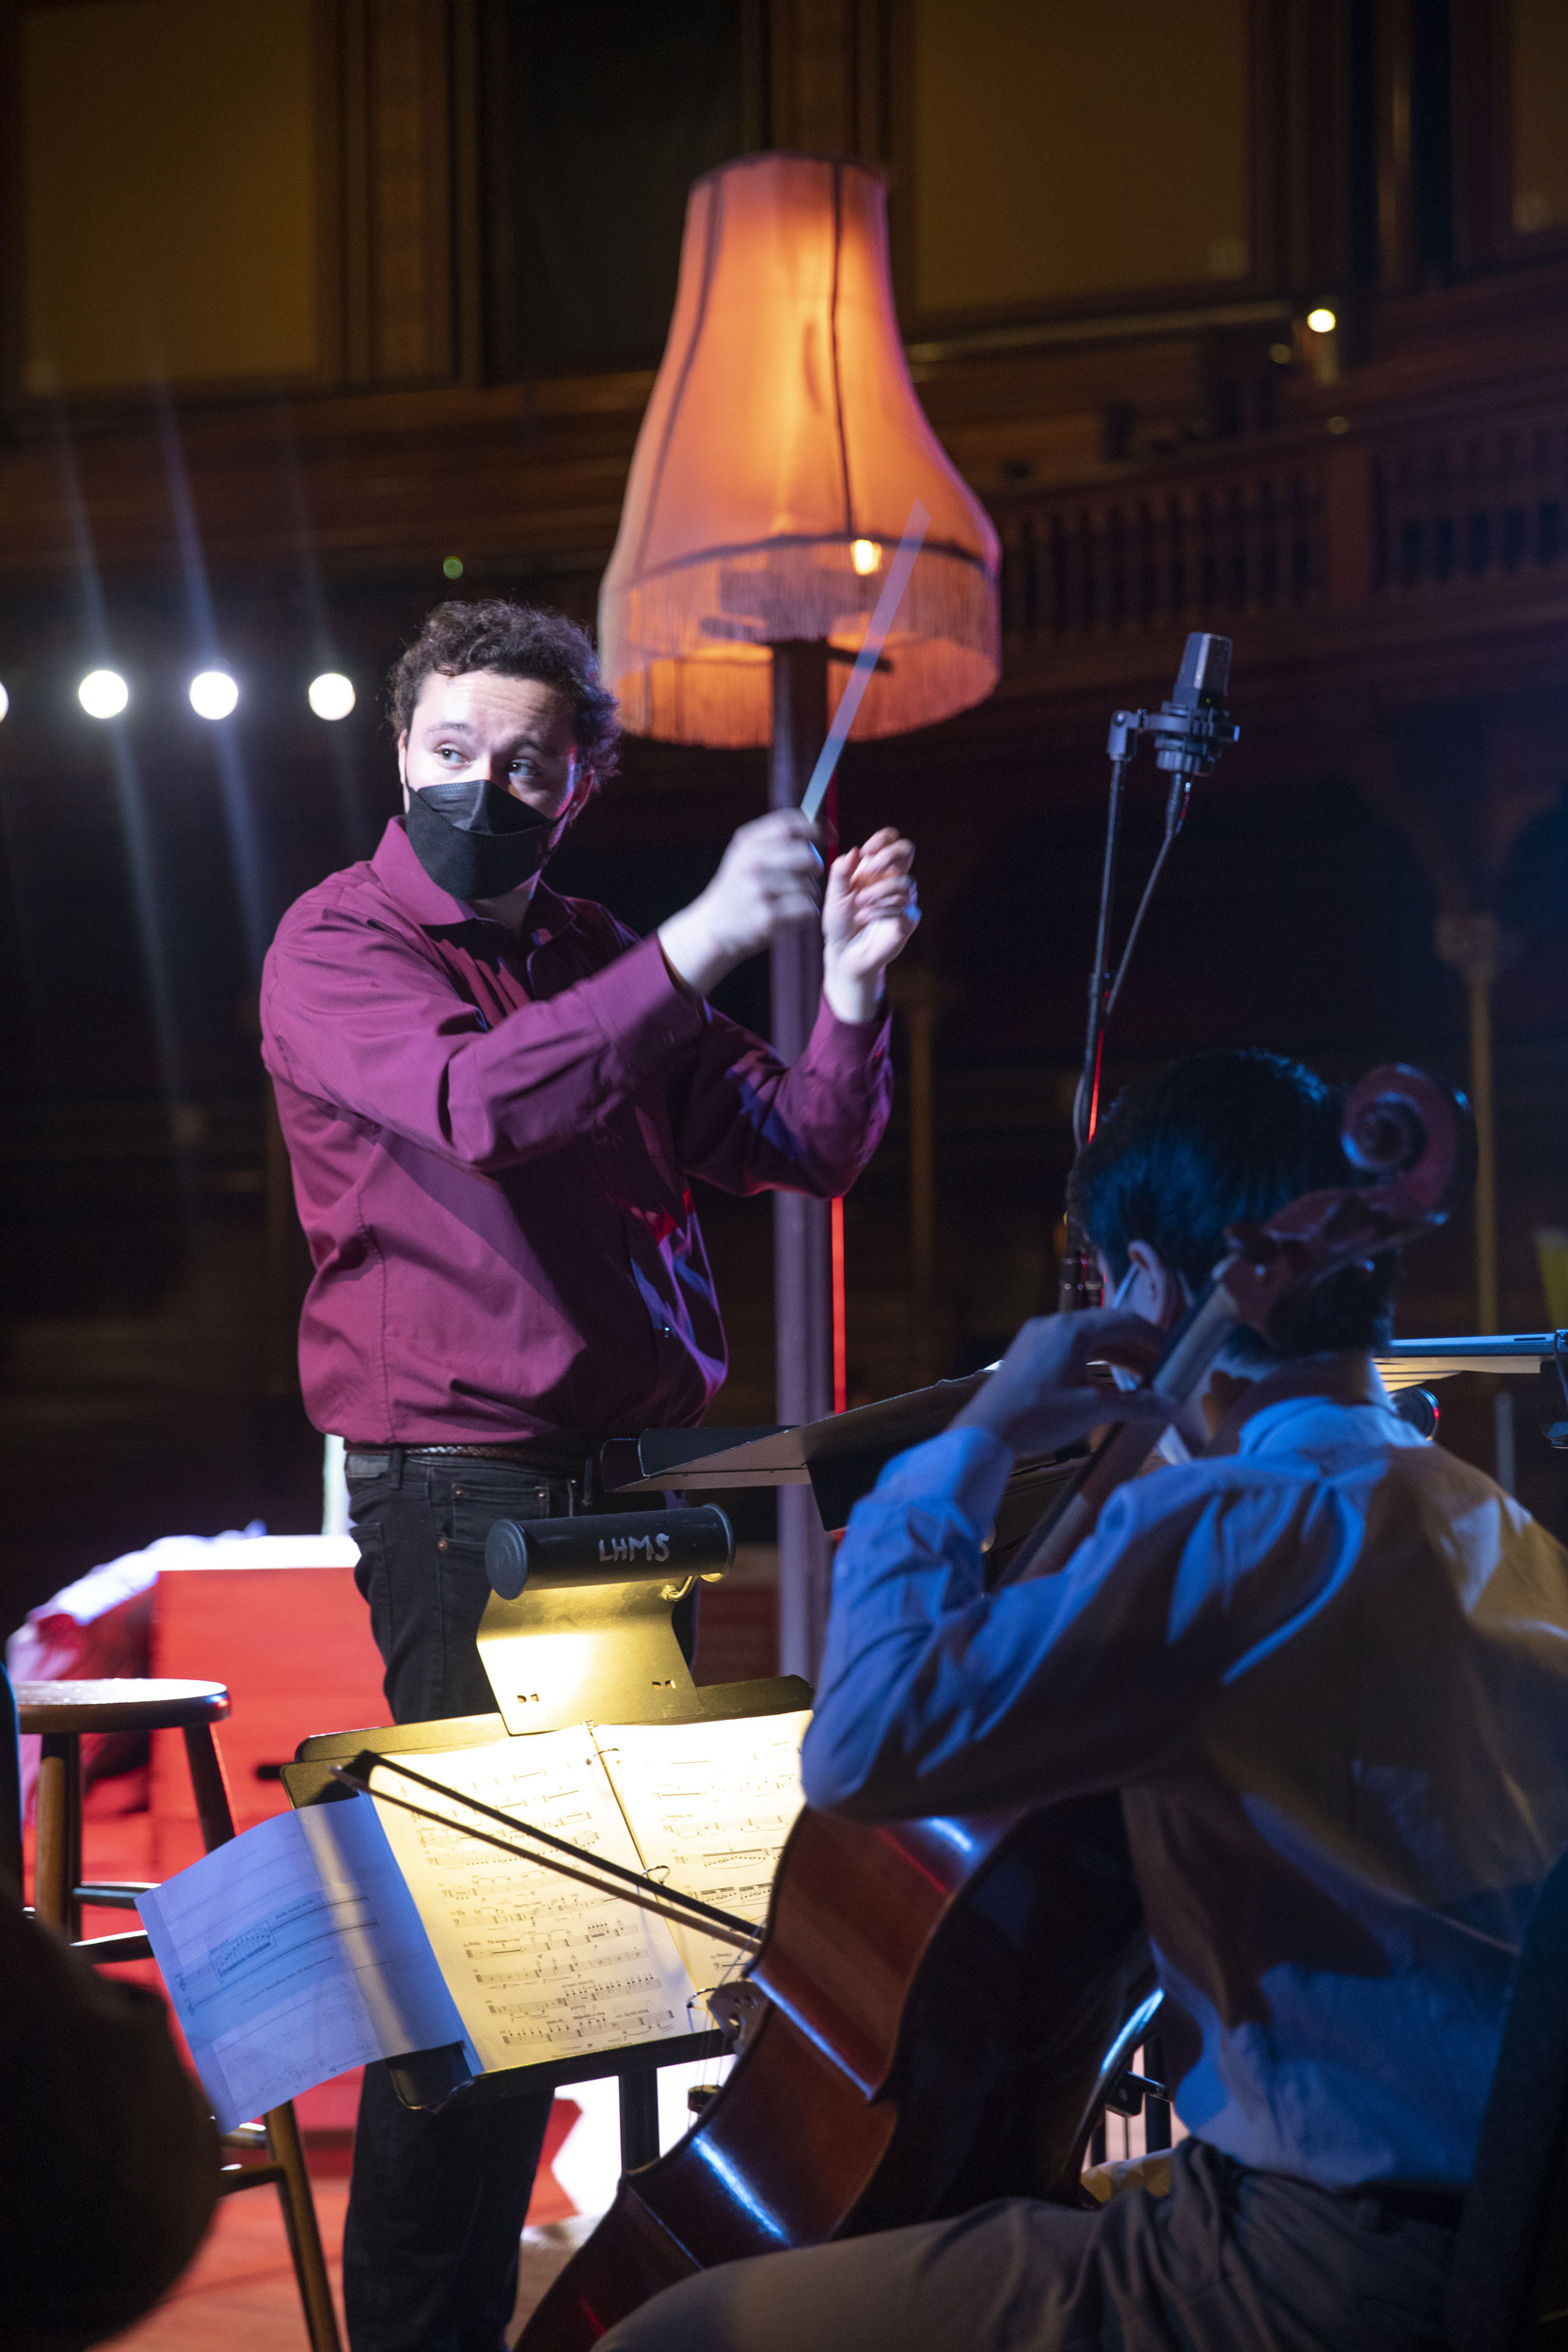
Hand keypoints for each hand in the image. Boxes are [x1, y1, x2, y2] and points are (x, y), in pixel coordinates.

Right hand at [658, 810, 823, 996]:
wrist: (713, 929)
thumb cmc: (738, 891)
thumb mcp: (744, 857)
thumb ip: (775, 841)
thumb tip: (818, 827)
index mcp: (748, 844)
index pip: (790, 824)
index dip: (816, 827)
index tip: (830, 835)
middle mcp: (752, 863)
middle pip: (807, 855)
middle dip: (815, 867)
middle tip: (809, 876)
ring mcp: (759, 890)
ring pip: (810, 886)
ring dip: (809, 895)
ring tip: (792, 902)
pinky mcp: (768, 917)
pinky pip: (807, 909)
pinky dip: (806, 914)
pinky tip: (792, 916)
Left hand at [821, 828, 918, 1023]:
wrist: (844, 953)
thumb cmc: (840, 922)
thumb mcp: (835, 895)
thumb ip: (841, 872)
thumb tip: (856, 851)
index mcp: (875, 869)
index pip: (891, 840)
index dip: (883, 839)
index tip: (866, 851)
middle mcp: (892, 880)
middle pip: (907, 850)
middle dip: (889, 856)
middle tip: (870, 870)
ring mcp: (902, 900)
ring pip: (904, 883)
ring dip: (878, 892)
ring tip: (860, 904)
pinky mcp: (907, 921)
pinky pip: (903, 908)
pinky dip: (881, 911)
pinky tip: (864, 917)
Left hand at [950, 1309, 1171, 1461]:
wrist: (986, 1430)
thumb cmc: (1040, 1416)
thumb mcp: (1093, 1409)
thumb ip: (1136, 1404)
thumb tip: (1172, 1406)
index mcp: (1073, 1329)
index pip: (1126, 1321)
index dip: (1155, 1337)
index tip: (1175, 1353)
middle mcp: (1054, 1323)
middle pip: (1107, 1326)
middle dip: (1137, 1346)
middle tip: (1162, 1368)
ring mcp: (1037, 1334)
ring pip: (1087, 1337)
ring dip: (1115, 1353)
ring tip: (1140, 1376)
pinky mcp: (1027, 1351)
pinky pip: (1069, 1346)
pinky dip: (1092, 1358)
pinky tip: (1104, 1379)